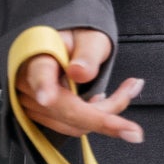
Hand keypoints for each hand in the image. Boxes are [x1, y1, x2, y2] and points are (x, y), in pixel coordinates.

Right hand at [15, 28, 143, 143]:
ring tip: (125, 90)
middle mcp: (29, 85)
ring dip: (104, 114)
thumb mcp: (90, 37)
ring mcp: (32, 104)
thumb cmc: (79, 38)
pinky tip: (103, 100)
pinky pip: (71, 126)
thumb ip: (87, 53)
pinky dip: (94, 118)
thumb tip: (79, 73)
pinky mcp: (43, 117)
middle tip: (134, 88)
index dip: (43, 86)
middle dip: (106, 110)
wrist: (67, 46)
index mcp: (37, 58)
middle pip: (65, 108)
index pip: (39, 73)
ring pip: (72, 123)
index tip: (46, 97)